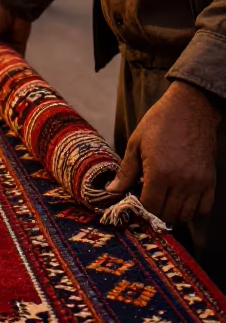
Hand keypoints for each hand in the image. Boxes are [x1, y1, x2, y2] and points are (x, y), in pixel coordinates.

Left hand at [106, 81, 219, 225]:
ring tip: (164, 201)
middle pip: (166, 215)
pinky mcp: (210, 180)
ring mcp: (198, 183)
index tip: (135, 203)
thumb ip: (125, 172)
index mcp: (159, 173)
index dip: (140, 210)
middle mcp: (180, 182)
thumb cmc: (160, 122)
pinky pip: (204, 209)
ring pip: (185, 216)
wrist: (191, 107)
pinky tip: (182, 202)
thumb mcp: (136, 144)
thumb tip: (111, 191)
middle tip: (148, 202)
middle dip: (154, 213)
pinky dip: (193, 211)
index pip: (149, 207)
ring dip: (172, 214)